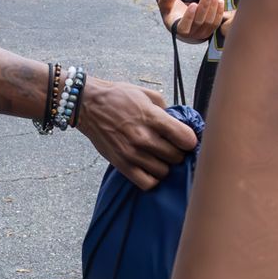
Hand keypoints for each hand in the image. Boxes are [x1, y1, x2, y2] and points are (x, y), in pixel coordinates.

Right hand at [73, 77, 196, 188]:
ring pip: (164, 172)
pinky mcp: (121, 165)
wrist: (88, 104)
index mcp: (152, 118)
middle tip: (170, 147)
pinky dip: (152, 179)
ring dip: (164, 165)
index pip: (186, 139)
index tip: (185, 139)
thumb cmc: (118, 97)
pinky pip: (147, 183)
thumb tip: (179, 125)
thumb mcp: (146, 95)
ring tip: (158, 156)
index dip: (190, 140)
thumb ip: (166, 110)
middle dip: (177, 152)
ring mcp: (132, 153)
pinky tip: (150, 168)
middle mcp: (143, 137)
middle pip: (176, 157)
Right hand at [157, 0, 229, 44]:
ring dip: (214, 5)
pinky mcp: (210, 31)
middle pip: (199, 21)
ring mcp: (201, 34)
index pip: (183, 26)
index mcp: (177, 28)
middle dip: (205, 5)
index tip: (193, 4)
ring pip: (209, 21)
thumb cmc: (172, 11)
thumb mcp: (165, 5)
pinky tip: (220, 0)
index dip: (189, 16)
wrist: (181, 21)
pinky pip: (216, 23)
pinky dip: (219, 12)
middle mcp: (190, 34)